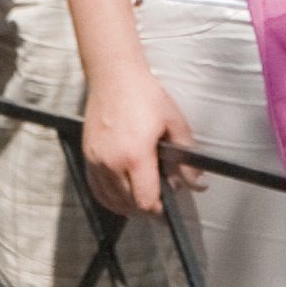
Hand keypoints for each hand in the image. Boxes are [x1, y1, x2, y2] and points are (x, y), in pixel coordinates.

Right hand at [80, 66, 196, 219]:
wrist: (114, 76)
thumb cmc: (143, 95)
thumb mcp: (174, 124)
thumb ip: (187, 159)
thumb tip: (197, 183)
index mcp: (135, 156)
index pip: (145, 201)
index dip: (159, 210)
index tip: (167, 207)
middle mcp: (111, 162)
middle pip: (129, 205)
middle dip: (147, 207)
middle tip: (160, 197)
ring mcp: (96, 161)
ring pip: (111, 200)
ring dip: (129, 205)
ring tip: (143, 197)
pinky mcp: (88, 156)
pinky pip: (96, 189)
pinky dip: (110, 197)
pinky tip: (122, 194)